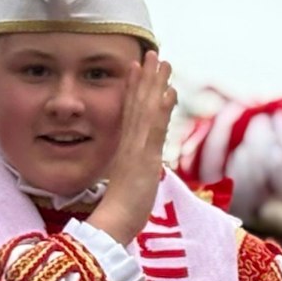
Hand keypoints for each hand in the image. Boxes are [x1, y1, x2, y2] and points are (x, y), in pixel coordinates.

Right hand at [89, 52, 177, 244]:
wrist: (113, 227)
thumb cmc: (120, 216)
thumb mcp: (130, 189)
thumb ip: (133, 175)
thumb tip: (140, 170)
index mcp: (126, 151)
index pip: (131, 114)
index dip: (134, 90)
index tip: (138, 69)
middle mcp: (130, 145)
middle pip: (138, 105)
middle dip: (146, 78)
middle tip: (154, 54)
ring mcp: (136, 150)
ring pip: (146, 109)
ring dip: (154, 84)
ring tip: (161, 60)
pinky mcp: (144, 158)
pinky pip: (153, 128)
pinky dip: (161, 108)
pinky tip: (168, 91)